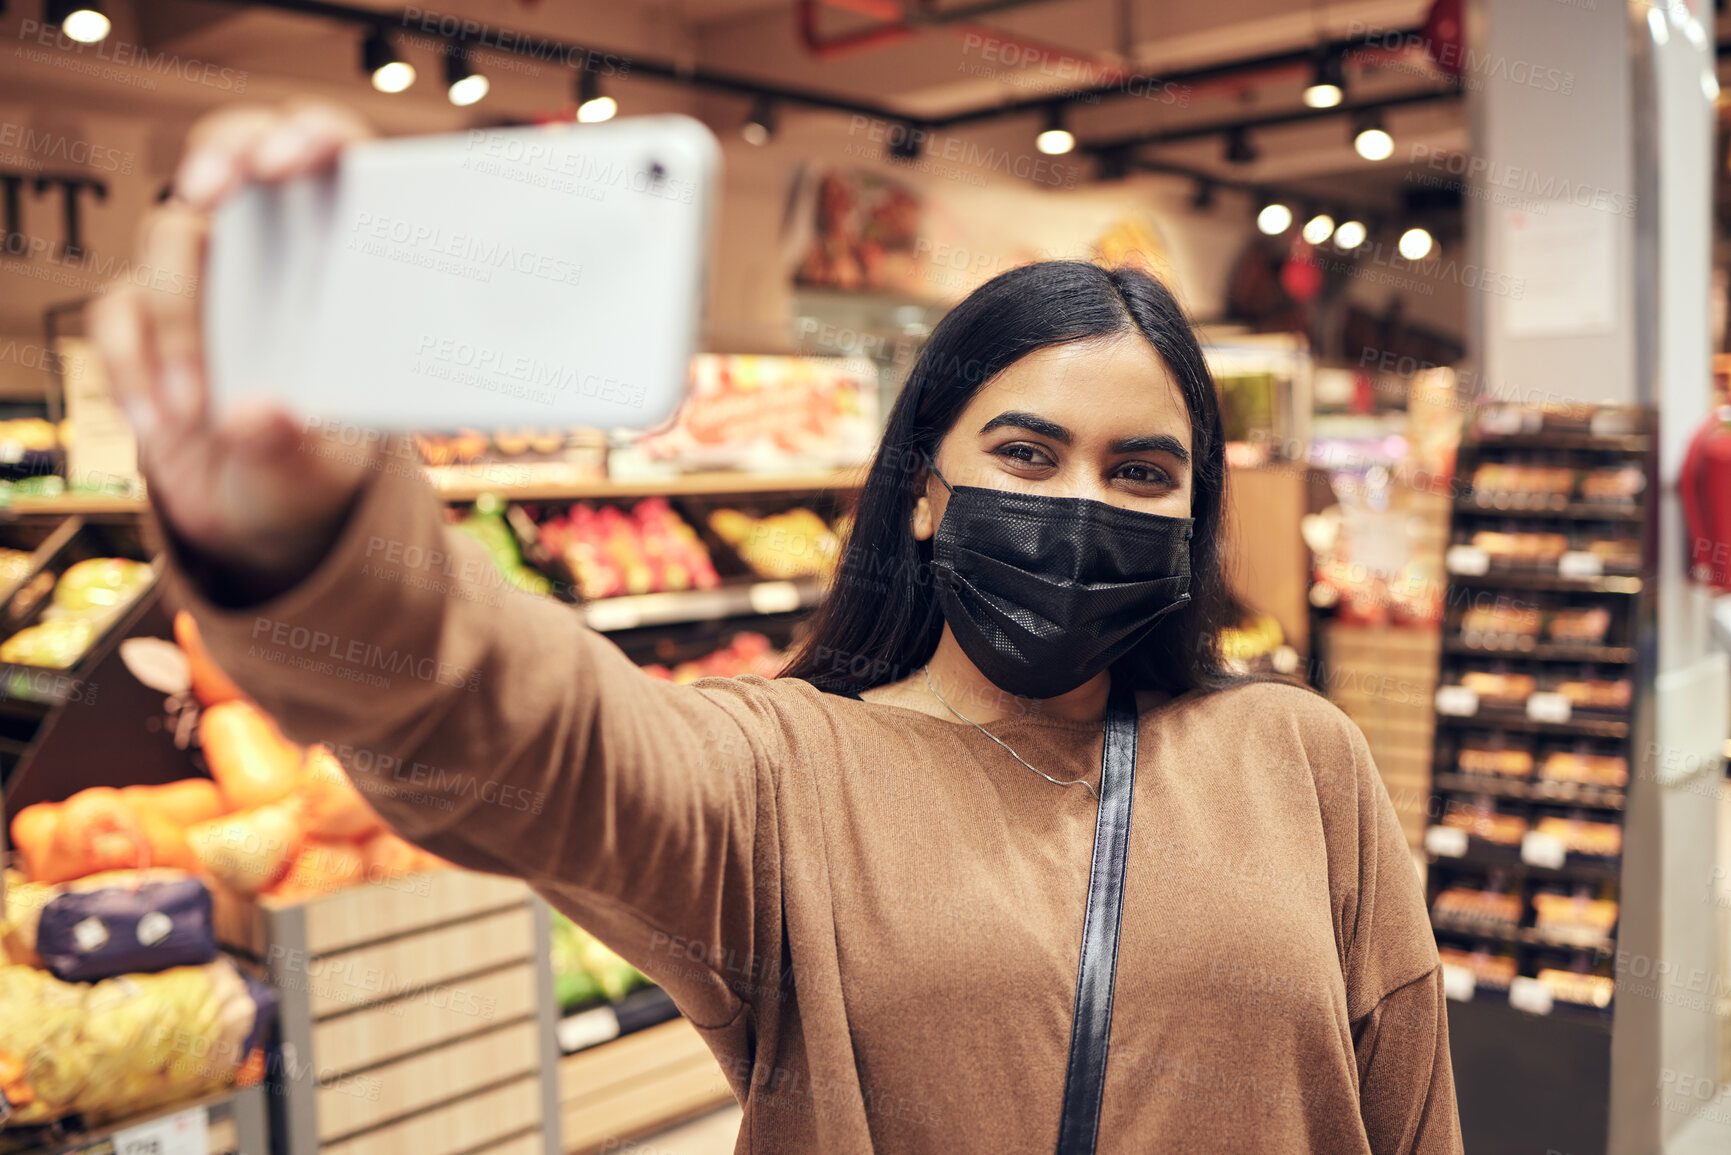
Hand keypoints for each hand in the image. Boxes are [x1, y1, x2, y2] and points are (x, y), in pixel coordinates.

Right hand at [90, 100, 380, 588]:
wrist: (262, 519)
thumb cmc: (317, 474)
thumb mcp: (321, 473)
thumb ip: (295, 446)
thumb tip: (261, 416)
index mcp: (343, 267)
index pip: (336, 165)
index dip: (311, 137)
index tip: (288, 160)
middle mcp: (273, 254)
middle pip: (237, 156)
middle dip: (221, 157)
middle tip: (209, 190)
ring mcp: (206, 279)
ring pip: (170, 240)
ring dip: (179, 324)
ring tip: (199, 412)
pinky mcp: (148, 317)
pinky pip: (118, 310)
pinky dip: (132, 365)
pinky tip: (162, 421)